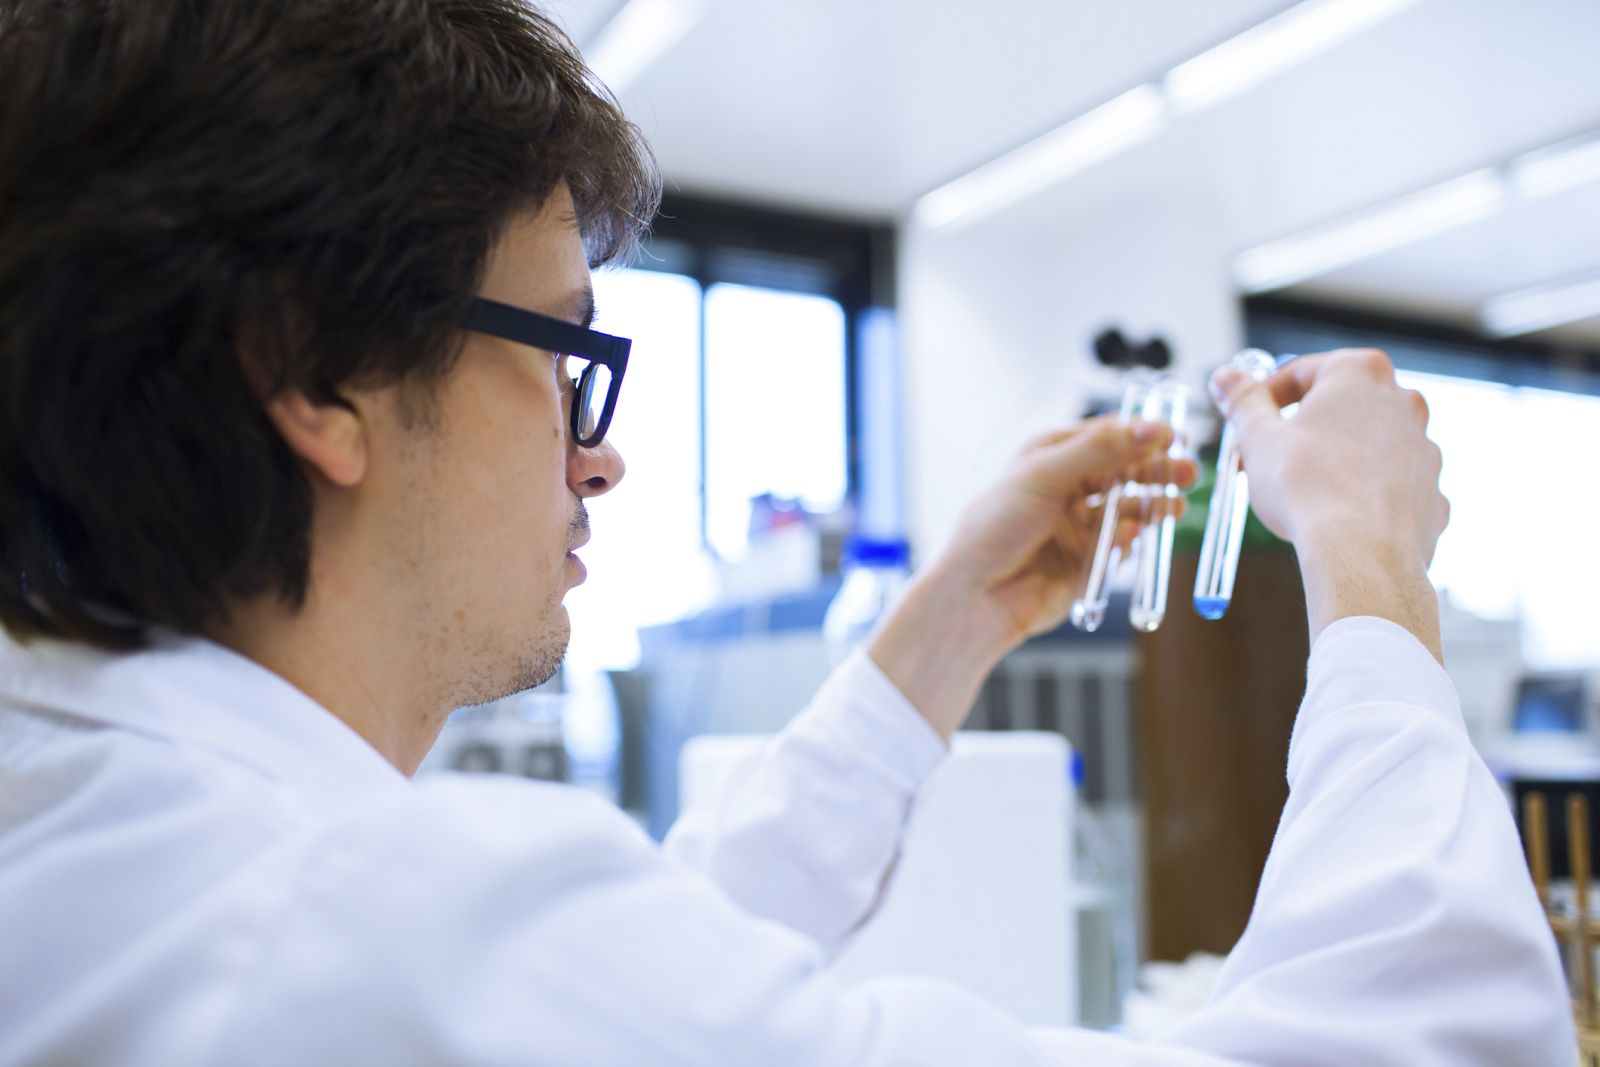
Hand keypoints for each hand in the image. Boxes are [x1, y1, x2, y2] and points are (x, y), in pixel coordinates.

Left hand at [935, 416, 1196, 643]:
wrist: (976, 595)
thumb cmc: (993, 526)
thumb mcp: (1044, 475)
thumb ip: (1100, 451)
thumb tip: (1151, 428)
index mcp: (1050, 456)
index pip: (1107, 436)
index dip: (1142, 435)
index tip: (1175, 436)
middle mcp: (1065, 487)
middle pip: (1124, 472)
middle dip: (1156, 471)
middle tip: (1189, 472)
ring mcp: (1076, 524)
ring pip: (1127, 508)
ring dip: (1151, 506)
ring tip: (1173, 507)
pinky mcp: (1086, 559)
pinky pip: (1119, 545)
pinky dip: (1127, 540)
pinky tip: (1127, 538)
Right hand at [1212, 348, 1448, 658]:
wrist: (1359, 553)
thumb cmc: (1306, 486)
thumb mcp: (1257, 436)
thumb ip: (1243, 400)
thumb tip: (1226, 377)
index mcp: (1360, 373)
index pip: (1304, 371)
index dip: (1266, 396)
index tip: (1248, 420)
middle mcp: (1402, 402)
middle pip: (1341, 407)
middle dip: (1304, 428)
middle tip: (1270, 456)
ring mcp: (1423, 449)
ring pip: (1369, 446)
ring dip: (1336, 460)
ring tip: (1301, 492)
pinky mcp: (1431, 493)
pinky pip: (1391, 487)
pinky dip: (1365, 496)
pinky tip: (1337, 517)